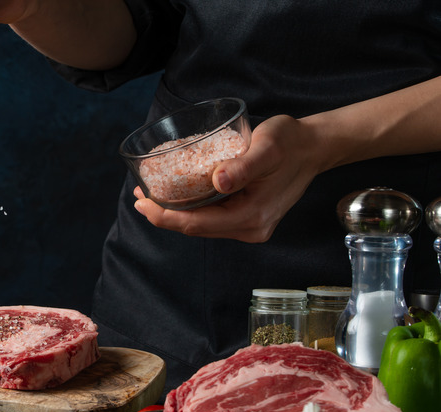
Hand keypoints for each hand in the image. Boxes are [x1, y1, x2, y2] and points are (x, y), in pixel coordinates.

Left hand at [133, 115, 322, 242]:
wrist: (313, 147)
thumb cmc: (290, 143)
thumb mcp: (268, 148)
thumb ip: (243, 166)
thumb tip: (219, 181)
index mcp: (252, 217)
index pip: (197, 224)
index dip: (165, 216)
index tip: (142, 202)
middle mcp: (250, 228)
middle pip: (195, 229)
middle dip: (164, 215)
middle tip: (139, 195)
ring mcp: (249, 225)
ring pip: (201, 225)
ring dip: (175, 212)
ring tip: (151, 194)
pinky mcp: (247, 217)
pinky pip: (211, 217)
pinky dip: (191, 207)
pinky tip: (176, 194)